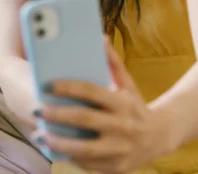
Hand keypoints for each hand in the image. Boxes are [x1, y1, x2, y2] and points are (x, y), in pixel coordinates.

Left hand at [32, 40, 169, 173]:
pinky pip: (88, 164)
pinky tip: (53, 150)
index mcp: (122, 103)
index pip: (91, 91)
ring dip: (59, 143)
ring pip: (84, 149)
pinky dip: (69, 157)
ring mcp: (120, 149)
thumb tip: (100, 37)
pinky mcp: (116, 167)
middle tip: (36, 110)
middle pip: (84, 120)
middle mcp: (122, 126)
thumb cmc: (135, 106)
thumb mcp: (128, 84)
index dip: (67, 88)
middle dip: (57, 116)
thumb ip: (112, 62)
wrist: (160, 137)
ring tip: (39, 135)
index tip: (47, 84)